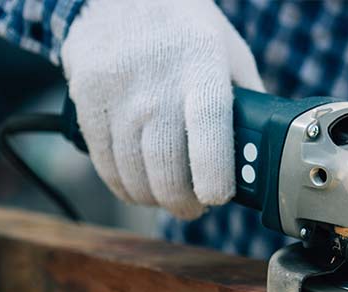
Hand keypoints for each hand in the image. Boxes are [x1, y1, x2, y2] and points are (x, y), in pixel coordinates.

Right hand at [61, 0, 262, 218]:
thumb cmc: (186, 29)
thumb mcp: (229, 51)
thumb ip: (246, 99)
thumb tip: (259, 148)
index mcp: (203, 65)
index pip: (208, 130)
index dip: (212, 174)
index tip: (216, 197)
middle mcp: (157, 81)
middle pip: (166, 165)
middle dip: (183, 202)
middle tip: (192, 206)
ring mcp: (118, 92)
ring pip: (133, 172)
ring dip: (153, 198)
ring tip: (166, 197)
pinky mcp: (88, 100)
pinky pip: (104, 162)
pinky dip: (123, 186)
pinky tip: (137, 187)